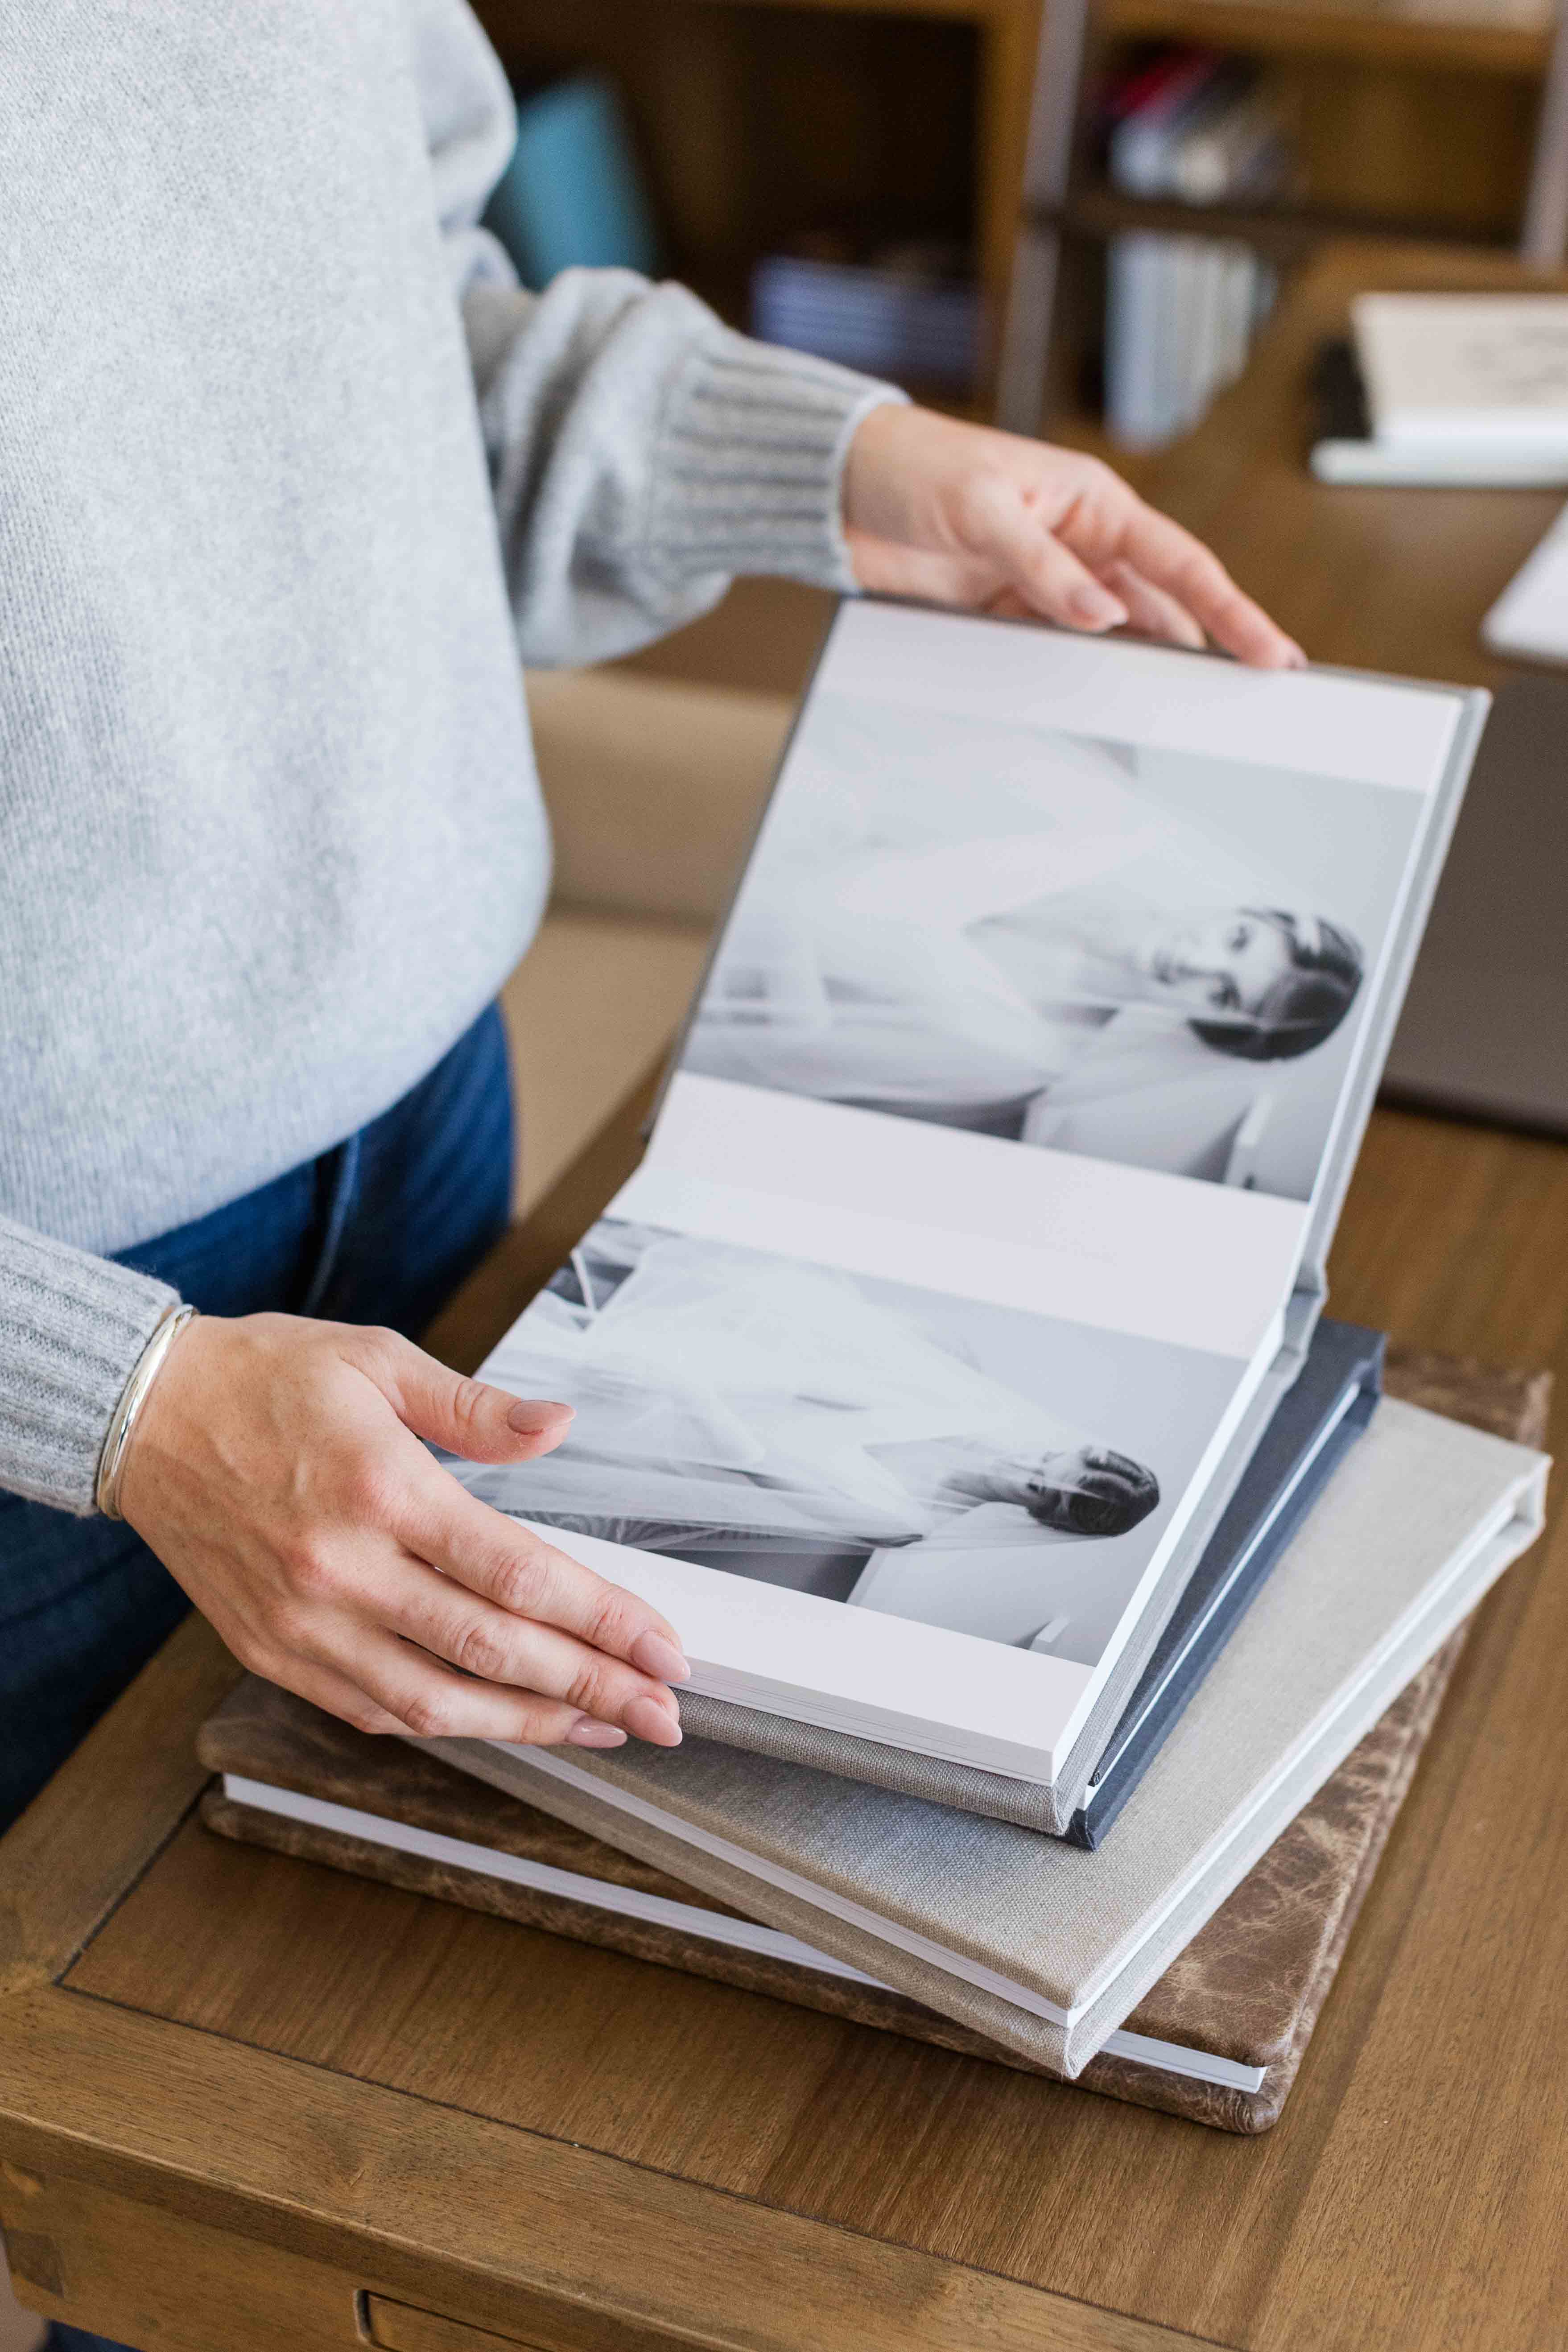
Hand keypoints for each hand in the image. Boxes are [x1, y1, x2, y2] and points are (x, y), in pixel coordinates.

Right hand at [118, 1313, 688, 1748]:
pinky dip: (447, 1723)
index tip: (664, 1648)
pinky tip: (504, 1721)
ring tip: (602, 1729)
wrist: (142, 1416)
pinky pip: (374, 1710)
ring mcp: (303, 1622)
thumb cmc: (266, 1379)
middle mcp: (343, 1568)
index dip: (604, 1619)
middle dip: (592, 1688)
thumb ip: (476, 1407)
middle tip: (664, 1713)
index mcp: (382, 1489)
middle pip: (493, 1650)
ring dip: (530, 1724)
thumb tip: (559, 1427)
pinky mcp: (272, 1651)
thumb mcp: (377, 1361)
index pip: (519, 1574)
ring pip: (437, 1702)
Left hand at [842, 404, 1303, 669]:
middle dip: (1201, 652)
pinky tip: (1090, 706)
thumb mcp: (983, 508)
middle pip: (1158, 608)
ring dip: (1135, 672)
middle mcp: (1079, 543)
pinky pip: (1052, 653)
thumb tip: (1103, 616)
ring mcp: (1044, 583)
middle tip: (1241, 701)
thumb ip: (1042, 568)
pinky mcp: (1004, 613)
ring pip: (1110, 638)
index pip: (1181, 564)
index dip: (1232, 611)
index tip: (1272, 652)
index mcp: (1092, 504)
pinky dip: (1071, 680)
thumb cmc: (916, 469)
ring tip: (1175, 717)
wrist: (842, 488)